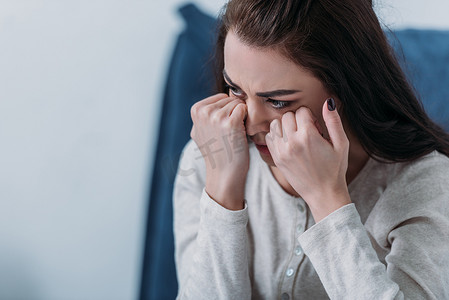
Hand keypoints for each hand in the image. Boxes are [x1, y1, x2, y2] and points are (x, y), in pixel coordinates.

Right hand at [190, 93, 248, 209]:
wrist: (224, 173)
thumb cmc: (217, 151)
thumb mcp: (201, 130)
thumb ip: (205, 114)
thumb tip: (211, 103)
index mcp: (196, 110)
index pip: (220, 97)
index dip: (226, 111)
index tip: (222, 128)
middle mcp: (204, 112)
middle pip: (230, 99)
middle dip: (233, 113)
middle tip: (229, 133)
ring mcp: (216, 117)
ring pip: (238, 103)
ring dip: (241, 117)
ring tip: (234, 134)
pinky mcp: (231, 123)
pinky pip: (244, 109)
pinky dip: (247, 120)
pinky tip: (241, 133)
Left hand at [265, 98, 350, 221]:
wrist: (323, 193)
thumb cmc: (335, 169)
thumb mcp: (341, 144)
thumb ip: (334, 121)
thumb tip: (328, 102)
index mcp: (308, 136)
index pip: (301, 111)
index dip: (310, 117)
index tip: (316, 129)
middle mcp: (292, 142)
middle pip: (288, 116)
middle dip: (297, 120)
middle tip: (306, 133)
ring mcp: (282, 151)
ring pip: (276, 124)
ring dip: (285, 126)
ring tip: (296, 137)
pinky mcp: (276, 158)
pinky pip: (269, 137)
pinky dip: (277, 136)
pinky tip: (289, 143)